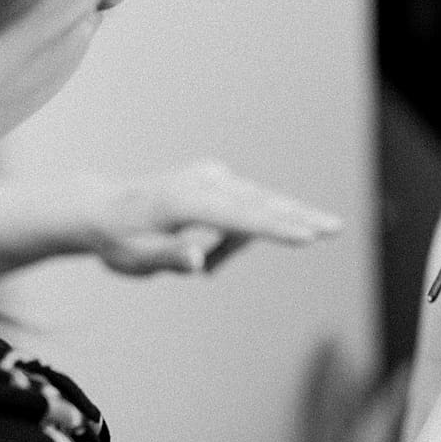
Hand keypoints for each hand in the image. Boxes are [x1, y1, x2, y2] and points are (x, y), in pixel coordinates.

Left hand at [87, 160, 341, 275]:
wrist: (105, 209)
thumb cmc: (120, 241)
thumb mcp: (135, 260)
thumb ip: (168, 258)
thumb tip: (197, 260)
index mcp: (182, 201)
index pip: (239, 218)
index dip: (274, 230)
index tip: (306, 236)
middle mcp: (202, 180)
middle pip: (261, 203)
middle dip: (299, 218)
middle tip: (335, 228)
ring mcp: (212, 175)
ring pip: (253, 209)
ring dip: (240, 244)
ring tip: (199, 265)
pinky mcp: (217, 178)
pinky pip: (244, 209)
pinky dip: (239, 232)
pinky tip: (205, 250)